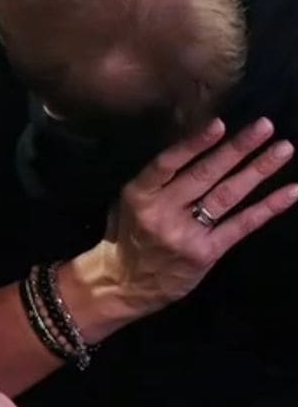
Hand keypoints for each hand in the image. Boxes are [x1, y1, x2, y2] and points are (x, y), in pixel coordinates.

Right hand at [81, 118, 297, 323]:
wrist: (125, 283)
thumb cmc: (127, 234)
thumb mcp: (129, 201)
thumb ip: (156, 180)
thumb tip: (191, 148)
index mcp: (140, 193)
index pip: (169, 162)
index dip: (195, 143)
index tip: (221, 124)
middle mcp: (163, 211)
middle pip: (206, 175)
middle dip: (238, 148)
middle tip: (265, 126)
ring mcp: (187, 233)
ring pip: (228, 195)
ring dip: (258, 170)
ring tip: (283, 149)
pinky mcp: (207, 252)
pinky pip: (241, 225)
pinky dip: (267, 207)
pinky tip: (289, 192)